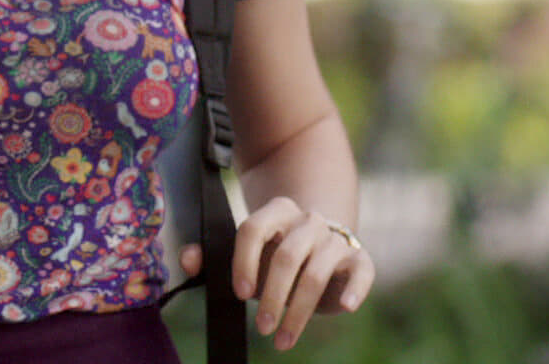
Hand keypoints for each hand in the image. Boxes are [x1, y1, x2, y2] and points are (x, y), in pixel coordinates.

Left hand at [178, 197, 375, 351]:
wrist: (320, 242)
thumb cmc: (272, 252)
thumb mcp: (244, 253)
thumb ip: (212, 255)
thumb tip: (187, 260)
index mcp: (276, 211)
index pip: (253, 228)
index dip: (243, 261)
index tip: (240, 294)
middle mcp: (308, 220)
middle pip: (286, 255)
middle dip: (272, 296)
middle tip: (261, 327)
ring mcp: (335, 238)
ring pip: (316, 272)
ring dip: (299, 311)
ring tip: (282, 339)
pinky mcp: (359, 258)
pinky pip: (361, 271)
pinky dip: (355, 290)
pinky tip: (343, 307)